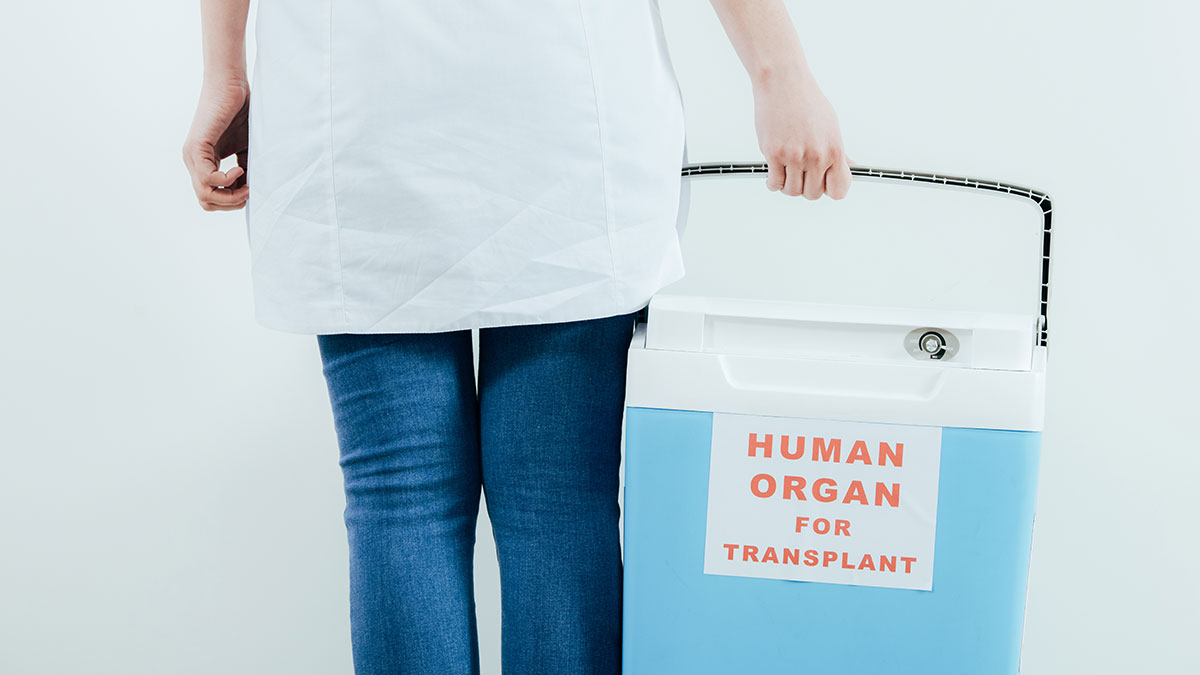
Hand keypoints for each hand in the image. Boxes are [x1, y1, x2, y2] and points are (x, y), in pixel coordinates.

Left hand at [182, 78, 249, 210]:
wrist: (231, 86)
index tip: (252, 190)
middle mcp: (194, 162)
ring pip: (204, 195)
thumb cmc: (241, 112)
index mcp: (205, 163)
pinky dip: (226, 180)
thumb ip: (247, 169)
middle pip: (206, 201)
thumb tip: (254, 191)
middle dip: (231, 203)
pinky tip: (239, 169)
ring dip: (230, 196)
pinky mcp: (196, 147)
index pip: (211, 197)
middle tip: (250, 191)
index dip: (233, 201)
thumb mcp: (246, 148)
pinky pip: (207, 179)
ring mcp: (192, 156)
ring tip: (247, 184)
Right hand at [752, 67, 851, 199]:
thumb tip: (850, 166)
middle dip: (805, 186)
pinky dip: (773, 181)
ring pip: (792, 191)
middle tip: (800, 172)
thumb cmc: (806, 100)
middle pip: (813, 194)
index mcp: (834, 150)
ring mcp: (795, 156)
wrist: (783, 82)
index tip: (823, 183)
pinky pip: (774, 183)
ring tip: (786, 169)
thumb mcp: (831, 126)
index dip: (829, 189)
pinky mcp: (774, 154)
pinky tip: (774, 171)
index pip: (839, 190)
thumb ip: (838, 151)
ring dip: (788, 184)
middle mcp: (817, 156)